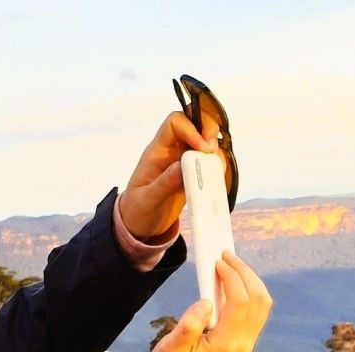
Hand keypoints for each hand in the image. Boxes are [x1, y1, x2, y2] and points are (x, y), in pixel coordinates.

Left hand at [119, 112, 214, 241]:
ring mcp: (183, 162)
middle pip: (194, 123)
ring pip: (205, 141)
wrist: (140, 225)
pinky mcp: (192, 175)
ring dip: (215, 149)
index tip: (202, 149)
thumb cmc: (137, 210)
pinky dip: (217, 165)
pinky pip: (208, 162)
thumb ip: (164, 183)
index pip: (175, 123)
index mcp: (157, 151)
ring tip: (216, 167)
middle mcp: (172, 151)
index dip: (191, 129)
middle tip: (213, 150)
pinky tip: (216, 177)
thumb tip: (182, 167)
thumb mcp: (147, 200)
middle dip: (208, 130)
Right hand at [148, 251, 272, 351]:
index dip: (232, 276)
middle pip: (258, 299)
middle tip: (226, 256)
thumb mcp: (171, 350)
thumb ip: (188, 326)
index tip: (217, 261)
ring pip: (262, 305)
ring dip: (251, 281)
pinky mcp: (244, 343)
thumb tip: (206, 302)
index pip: (240, 301)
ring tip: (232, 265)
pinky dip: (251, 292)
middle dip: (244, 272)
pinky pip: (257, 313)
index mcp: (227, 344)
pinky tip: (235, 282)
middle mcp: (243, 344)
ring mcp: (246, 344)